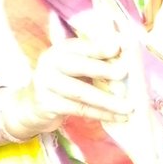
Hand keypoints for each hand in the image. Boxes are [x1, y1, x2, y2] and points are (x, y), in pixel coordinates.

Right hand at [6, 34, 132, 138]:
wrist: (33, 104)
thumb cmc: (67, 80)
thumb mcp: (79, 65)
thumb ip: (99, 60)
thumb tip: (125, 57)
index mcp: (62, 49)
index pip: (83, 46)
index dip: (101, 47)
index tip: (120, 47)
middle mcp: (51, 63)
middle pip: (79, 65)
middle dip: (103, 69)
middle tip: (125, 73)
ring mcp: (46, 84)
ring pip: (82, 92)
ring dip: (108, 100)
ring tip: (129, 106)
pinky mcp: (47, 104)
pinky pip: (80, 109)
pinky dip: (102, 114)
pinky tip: (119, 117)